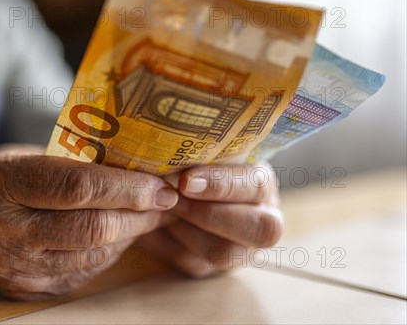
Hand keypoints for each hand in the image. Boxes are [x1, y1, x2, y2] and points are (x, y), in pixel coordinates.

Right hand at [0, 145, 177, 299]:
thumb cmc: (3, 178)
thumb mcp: (27, 155)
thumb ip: (75, 163)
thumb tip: (142, 168)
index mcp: (1, 183)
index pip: (76, 187)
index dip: (126, 188)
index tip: (161, 184)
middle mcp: (1, 229)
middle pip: (90, 228)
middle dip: (139, 215)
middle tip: (167, 201)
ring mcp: (12, 266)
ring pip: (93, 254)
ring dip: (131, 234)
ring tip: (150, 214)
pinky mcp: (24, 290)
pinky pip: (84, 272)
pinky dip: (111, 251)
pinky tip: (121, 234)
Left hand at [138, 162, 282, 276]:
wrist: (167, 184)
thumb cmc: (187, 159)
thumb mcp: (199, 151)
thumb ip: (199, 151)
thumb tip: (176, 147)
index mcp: (262, 183)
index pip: (257, 187)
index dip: (223, 185)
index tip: (186, 180)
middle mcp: (262, 219)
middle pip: (258, 230)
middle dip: (210, 214)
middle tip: (173, 200)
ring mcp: (239, 248)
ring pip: (223, 253)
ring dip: (185, 231)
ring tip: (159, 209)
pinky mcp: (210, 266)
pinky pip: (193, 264)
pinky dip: (167, 245)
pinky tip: (151, 225)